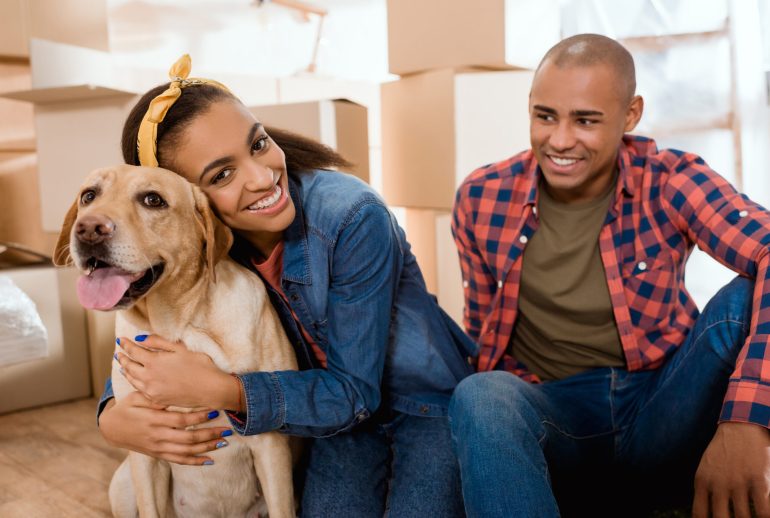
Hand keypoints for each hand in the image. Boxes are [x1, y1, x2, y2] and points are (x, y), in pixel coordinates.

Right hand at [98, 391, 231, 464]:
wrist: (111, 428)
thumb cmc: (128, 407)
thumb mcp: (138, 397)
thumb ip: (156, 397)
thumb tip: (173, 394)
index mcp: (153, 420)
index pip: (181, 420)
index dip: (199, 418)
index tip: (215, 411)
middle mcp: (157, 436)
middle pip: (188, 439)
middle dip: (209, 435)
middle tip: (227, 430)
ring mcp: (158, 447)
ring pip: (186, 452)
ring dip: (206, 448)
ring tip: (223, 443)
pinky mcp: (158, 454)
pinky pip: (178, 460)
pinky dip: (195, 462)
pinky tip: (209, 460)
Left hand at [116, 334, 240, 409]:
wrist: (210, 389)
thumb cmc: (199, 366)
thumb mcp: (180, 349)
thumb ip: (159, 342)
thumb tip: (141, 339)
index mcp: (154, 361)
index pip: (133, 351)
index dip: (126, 344)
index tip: (121, 340)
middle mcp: (148, 377)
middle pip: (129, 366)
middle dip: (123, 358)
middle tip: (119, 352)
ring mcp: (151, 390)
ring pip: (132, 379)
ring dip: (126, 371)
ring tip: (123, 365)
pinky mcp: (157, 399)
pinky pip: (140, 390)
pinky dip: (134, 382)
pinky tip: (135, 380)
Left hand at [692, 421, 769, 517]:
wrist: (742, 426)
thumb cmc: (724, 451)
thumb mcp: (706, 469)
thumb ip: (705, 491)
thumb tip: (704, 516)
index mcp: (702, 482)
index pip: (699, 514)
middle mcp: (718, 484)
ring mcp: (738, 483)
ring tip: (749, 514)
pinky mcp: (759, 481)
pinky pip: (763, 512)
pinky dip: (764, 517)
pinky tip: (764, 514)